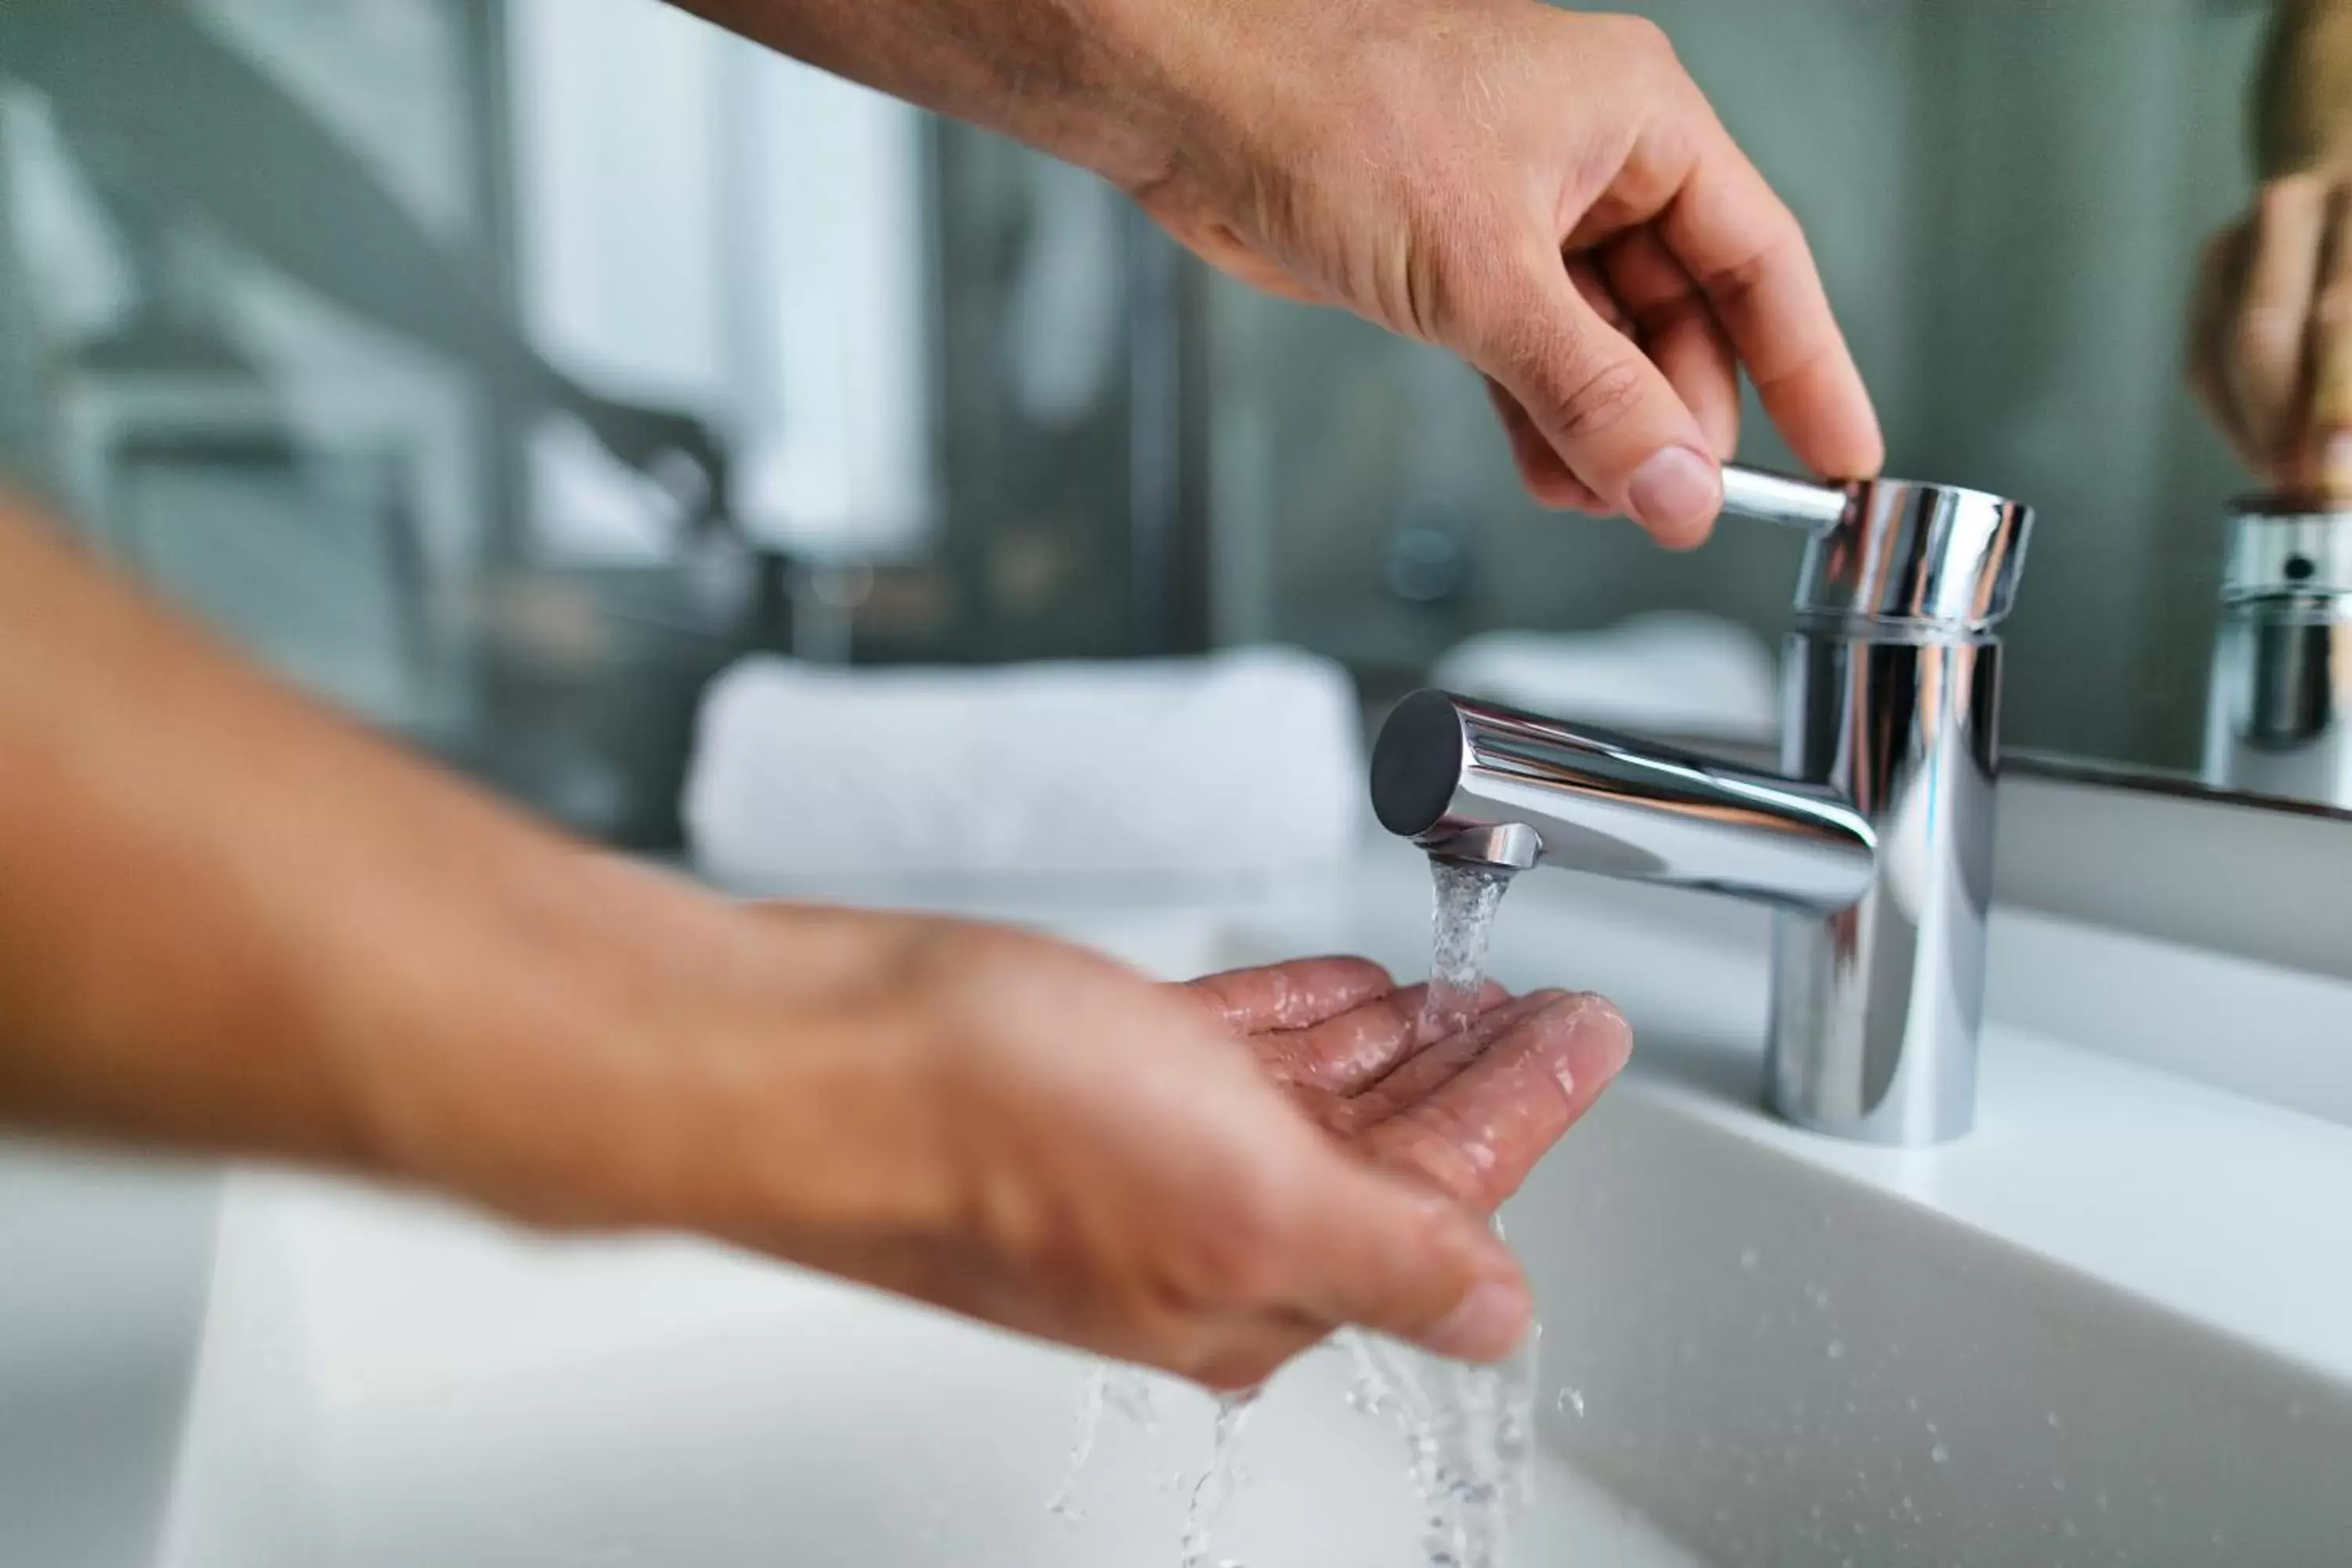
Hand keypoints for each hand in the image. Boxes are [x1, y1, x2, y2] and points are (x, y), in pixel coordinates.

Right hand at [360, 900, 1630, 1391]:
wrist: (798, 1055)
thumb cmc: (984, 1128)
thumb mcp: (1238, 1195)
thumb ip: (1389, 1254)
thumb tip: (1498, 1316)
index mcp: (1253, 1282)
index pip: (1441, 1198)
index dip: (1528, 1109)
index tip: (1587, 1032)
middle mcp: (1199, 1230)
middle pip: (1382, 1150)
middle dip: (1473, 1078)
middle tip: (1545, 1007)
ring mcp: (1136, 1150)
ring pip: (1306, 1098)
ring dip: (1393, 1044)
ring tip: (1460, 990)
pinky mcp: (1079, 1075)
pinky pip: (1223, 1047)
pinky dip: (1292, 1015)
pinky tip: (1333, 989)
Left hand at [1126, 1, 1883, 543]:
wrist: (1194, 105)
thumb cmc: (1327, 112)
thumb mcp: (1484, 277)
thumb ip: (1588, 393)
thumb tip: (1673, 481)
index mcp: (1636, 117)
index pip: (1761, 258)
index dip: (1809, 365)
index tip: (1842, 454)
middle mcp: (1590, 156)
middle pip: (1683, 312)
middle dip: (1680, 417)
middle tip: (1677, 504)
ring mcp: (1520, 207)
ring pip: (1603, 343)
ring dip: (1606, 431)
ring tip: (1606, 503)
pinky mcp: (1453, 255)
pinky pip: (1532, 353)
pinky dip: (1544, 417)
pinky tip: (1554, 475)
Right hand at [2190, 171, 2351, 496]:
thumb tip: (2343, 460)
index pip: (2342, 312)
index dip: (2335, 398)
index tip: (2336, 465)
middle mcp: (2297, 205)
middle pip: (2265, 327)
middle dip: (2282, 421)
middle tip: (2305, 485)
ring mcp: (2241, 234)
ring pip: (2224, 347)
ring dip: (2256, 428)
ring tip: (2288, 480)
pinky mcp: (2209, 267)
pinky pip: (2203, 358)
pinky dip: (2233, 416)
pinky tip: (2264, 451)